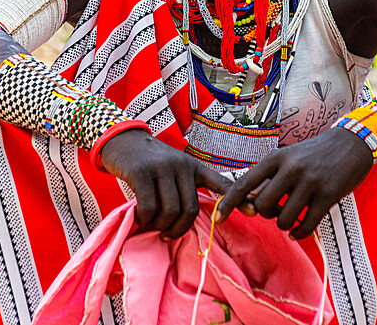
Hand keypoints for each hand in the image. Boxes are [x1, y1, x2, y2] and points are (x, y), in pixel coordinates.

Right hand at [99, 128, 232, 239]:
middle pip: (189, 209)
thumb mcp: (174, 168)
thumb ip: (185, 187)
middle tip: (166, 235)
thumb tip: (189, 218)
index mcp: (194, 166)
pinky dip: (144, 219)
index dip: (238, 199)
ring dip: (160, 226)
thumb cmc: (149, 162)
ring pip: (170, 211)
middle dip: (178, 229)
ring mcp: (162, 167)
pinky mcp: (141, 172)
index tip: (255, 212)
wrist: (121, 141)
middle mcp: (182, 165)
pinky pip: (149, 208)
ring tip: (151, 226)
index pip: (221, 182)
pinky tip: (139, 218)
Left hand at [215, 127, 373, 238]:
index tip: (217, 218)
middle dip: (267, 214)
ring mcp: (310, 182)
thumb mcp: (288, 157)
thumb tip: (247, 201)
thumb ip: (269, 177)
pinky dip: (299, 233)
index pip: (244, 183)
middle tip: (277, 209)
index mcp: (276, 158)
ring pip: (284, 218)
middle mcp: (291, 168)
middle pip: (263, 206)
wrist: (350, 144)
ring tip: (291, 215)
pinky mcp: (328, 195)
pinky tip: (299, 230)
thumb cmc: (313, 154)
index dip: (228, 203)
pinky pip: (306, 225)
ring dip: (285, 223)